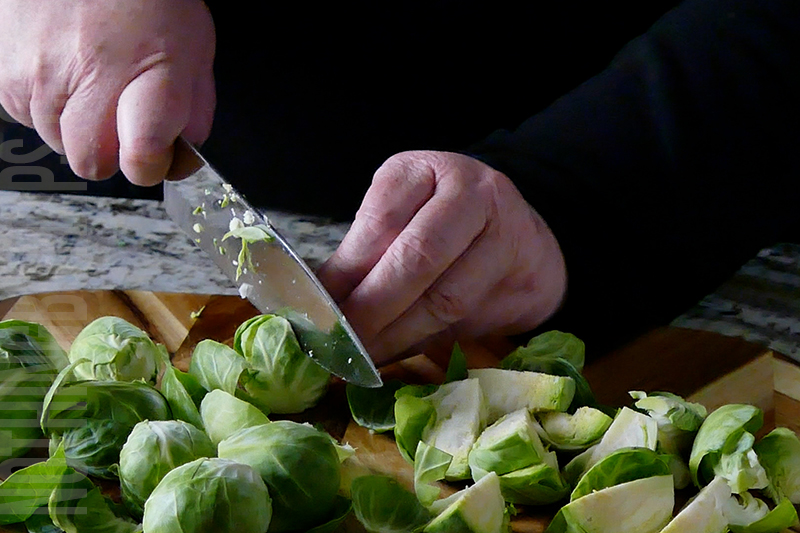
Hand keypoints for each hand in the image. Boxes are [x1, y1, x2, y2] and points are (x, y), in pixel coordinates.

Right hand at [0, 0, 214, 184]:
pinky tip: (66, 68)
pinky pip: (26, 115)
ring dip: (76, 124)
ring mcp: (40, 74)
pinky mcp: (4, 70)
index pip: (141, 159)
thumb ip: (192, 114)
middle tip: (121, 115)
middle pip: (92, 162)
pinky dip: (47, 103)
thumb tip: (177, 160)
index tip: (155, 156)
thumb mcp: (194, 52)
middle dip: (110, 151)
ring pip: (56, 141)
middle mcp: (90, 76)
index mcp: (150, 74)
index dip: (150, 166)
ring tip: (92, 78)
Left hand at [317, 151, 566, 364]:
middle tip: (340, 342)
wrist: (525, 236)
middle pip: (418, 257)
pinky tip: (397, 353)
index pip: (382, 221)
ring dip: (397, 336)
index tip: (318, 306)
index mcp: (429, 169)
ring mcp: (508, 237)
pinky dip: (424, 343)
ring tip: (363, 357)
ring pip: (446, 299)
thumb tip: (320, 305)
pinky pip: (467, 323)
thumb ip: (367, 252)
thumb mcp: (403, 215)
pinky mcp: (527, 284)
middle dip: (372, 308)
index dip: (348, 271)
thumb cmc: (446, 225)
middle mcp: (475, 194)